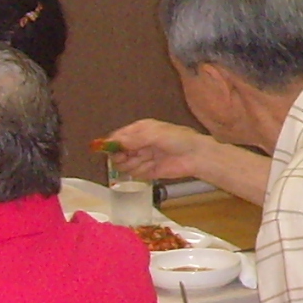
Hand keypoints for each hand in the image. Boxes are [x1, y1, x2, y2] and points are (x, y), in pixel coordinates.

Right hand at [101, 118, 215, 181]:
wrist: (196, 156)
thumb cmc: (178, 139)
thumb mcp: (154, 134)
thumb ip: (134, 138)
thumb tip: (115, 141)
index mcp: (141, 129)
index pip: (119, 136)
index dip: (112, 143)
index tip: (106, 149)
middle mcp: (140, 143)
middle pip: (119, 151)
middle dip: (120, 155)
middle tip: (126, 157)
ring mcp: (143, 158)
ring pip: (125, 164)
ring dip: (131, 164)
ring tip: (146, 160)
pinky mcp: (148, 171)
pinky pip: (135, 174)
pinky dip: (139, 172)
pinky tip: (149, 168)